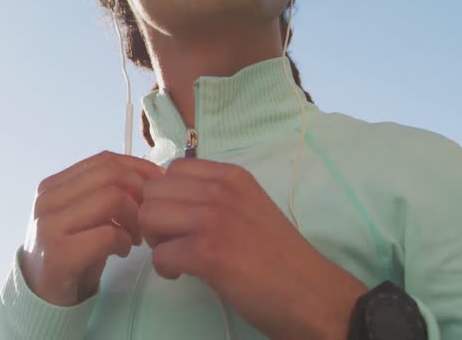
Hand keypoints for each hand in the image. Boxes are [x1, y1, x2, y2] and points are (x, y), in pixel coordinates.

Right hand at [21, 150, 165, 305]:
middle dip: (141, 192)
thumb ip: (104, 192)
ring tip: (136, 237)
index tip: (159, 185)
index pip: (104, 160)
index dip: (139, 168)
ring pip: (112, 198)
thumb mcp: (83, 215)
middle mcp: (48, 199)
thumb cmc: (71, 251)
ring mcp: (51, 225)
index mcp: (53, 185)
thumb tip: (151, 176)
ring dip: (135, 218)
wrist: (42, 294)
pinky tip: (123, 251)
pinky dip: (125, 241)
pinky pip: (108, 233)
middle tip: (149, 215)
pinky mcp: (60, 253)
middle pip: (111, 175)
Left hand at [139, 158, 366, 339]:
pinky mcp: (207, 252)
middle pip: (154, 192)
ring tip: (178, 257)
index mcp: (232, 176)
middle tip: (173, 241)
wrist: (312, 293)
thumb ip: (216, 197)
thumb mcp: (250, 207)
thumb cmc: (281, 256)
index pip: (173, 168)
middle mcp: (220, 190)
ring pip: (149, 216)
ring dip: (156, 241)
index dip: (167, 195)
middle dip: (155, 218)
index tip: (178, 218)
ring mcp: (213, 219)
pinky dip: (165, 268)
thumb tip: (172, 199)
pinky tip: (184, 274)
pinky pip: (159, 254)